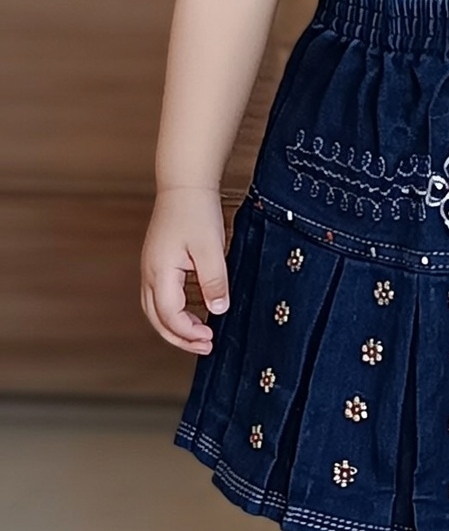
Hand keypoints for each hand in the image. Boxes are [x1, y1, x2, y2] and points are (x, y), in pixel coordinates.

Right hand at [140, 187, 228, 354]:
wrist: (185, 184)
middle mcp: (149, 273)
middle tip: (205, 346)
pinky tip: (195, 312)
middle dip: (179, 338)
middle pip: (156, 319)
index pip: (169, 315)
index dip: (188, 333)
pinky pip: (161, 296)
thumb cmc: (196, 211)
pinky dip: (174, 311)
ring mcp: (152, 267)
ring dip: (176, 326)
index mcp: (160, 272)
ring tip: (200, 336)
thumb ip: (214, 281)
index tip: (210, 340)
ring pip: (155, 309)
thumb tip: (218, 311)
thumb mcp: (210, 248)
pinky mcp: (159, 262)